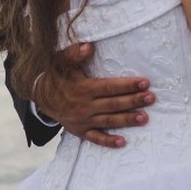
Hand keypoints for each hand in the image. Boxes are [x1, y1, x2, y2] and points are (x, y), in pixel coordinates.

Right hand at [35, 42, 153, 147]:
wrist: (39, 96)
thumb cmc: (55, 75)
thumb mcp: (62, 60)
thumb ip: (75, 53)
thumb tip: (89, 46)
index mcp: (83, 88)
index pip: (110, 87)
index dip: (128, 85)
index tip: (144, 82)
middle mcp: (84, 106)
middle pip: (114, 104)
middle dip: (133, 101)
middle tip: (151, 98)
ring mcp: (83, 120)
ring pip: (109, 121)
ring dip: (127, 120)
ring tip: (144, 118)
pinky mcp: (80, 131)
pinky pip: (95, 138)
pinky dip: (108, 142)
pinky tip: (122, 142)